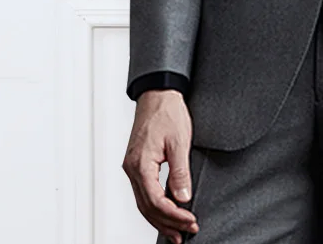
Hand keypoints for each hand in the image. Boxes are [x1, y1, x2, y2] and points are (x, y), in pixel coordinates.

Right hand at [122, 89, 199, 242]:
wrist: (157, 93)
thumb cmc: (167, 112)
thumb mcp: (179, 141)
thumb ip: (180, 172)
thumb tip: (183, 199)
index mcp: (140, 164)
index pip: (156, 201)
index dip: (174, 215)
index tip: (191, 222)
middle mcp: (131, 168)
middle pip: (147, 207)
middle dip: (166, 223)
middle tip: (185, 234)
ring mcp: (132, 166)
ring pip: (143, 202)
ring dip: (160, 219)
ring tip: (176, 232)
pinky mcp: (136, 163)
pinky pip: (143, 192)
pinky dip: (155, 205)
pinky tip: (166, 212)